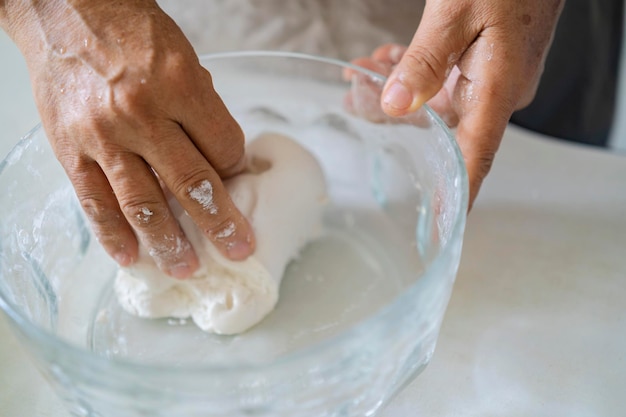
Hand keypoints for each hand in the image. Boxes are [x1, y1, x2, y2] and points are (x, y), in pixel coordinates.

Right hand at [1, 0, 254, 277]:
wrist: (64, 11)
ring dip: (169, 242)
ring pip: (144, 203)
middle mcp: (143, 114)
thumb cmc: (130, 32)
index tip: (238, 182)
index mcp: (179, 85)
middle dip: (220, 223)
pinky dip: (113, 234)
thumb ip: (202, 110)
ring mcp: (104, 136)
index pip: (223, 146)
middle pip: (193, 183)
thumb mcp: (182, 58)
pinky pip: (95, 202)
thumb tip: (222, 158)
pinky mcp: (71, 150)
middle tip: (238, 251)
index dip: (236, 169)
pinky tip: (130, 257)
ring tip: (187, 267)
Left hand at [361, 0, 564, 208]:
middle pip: (440, 125)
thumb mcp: (457, 12)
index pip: (474, 158)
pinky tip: (388, 59)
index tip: (440, 224)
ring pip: (437, 100)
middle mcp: (498, 93)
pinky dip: (415, 72)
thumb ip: (424, 61)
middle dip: (393, 115)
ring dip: (398, 86)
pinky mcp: (488, 64)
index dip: (457, 195)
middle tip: (353, 98)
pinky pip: (446, 80)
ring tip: (363, 71)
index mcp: (498, 90)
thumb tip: (395, 105)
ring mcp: (494, 79)